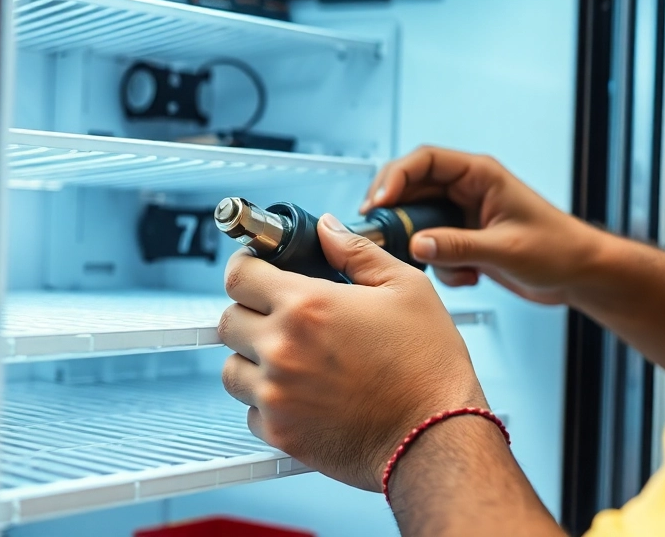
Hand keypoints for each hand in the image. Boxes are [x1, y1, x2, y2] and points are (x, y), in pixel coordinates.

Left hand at [219, 213, 485, 490]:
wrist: (436, 435)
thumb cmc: (429, 365)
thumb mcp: (406, 289)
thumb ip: (356, 252)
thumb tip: (326, 230)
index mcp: (307, 307)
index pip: (239, 275)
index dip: (248, 267)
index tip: (258, 271)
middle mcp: (281, 350)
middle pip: (228, 321)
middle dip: (252, 313)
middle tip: (286, 318)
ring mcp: (275, 395)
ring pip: (232, 369)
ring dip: (254, 360)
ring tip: (297, 359)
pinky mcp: (279, 434)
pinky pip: (250, 411)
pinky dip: (269, 401)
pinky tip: (305, 394)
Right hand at [361, 147, 604, 304]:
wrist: (580, 274)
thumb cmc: (558, 249)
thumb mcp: (505, 249)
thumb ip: (458, 247)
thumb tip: (417, 245)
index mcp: (481, 175)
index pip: (425, 160)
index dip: (395, 177)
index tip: (378, 203)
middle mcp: (469, 189)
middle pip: (413, 188)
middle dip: (398, 214)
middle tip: (383, 236)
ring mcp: (465, 215)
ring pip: (421, 221)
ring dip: (424, 246)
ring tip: (444, 266)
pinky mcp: (466, 239)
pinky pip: (435, 247)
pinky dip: (444, 266)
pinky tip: (470, 277)